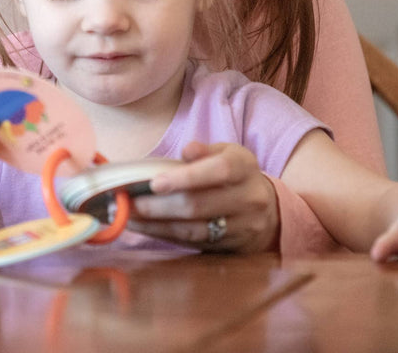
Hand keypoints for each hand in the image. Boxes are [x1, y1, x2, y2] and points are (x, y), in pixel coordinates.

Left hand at [126, 141, 278, 252]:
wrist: (268, 212)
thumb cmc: (235, 176)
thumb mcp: (226, 154)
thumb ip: (205, 151)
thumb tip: (187, 150)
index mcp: (245, 167)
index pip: (219, 171)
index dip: (186, 177)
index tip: (155, 182)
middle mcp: (249, 198)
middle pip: (200, 205)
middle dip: (160, 206)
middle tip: (130, 202)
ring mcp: (242, 226)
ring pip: (194, 229)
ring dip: (156, 224)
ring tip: (129, 216)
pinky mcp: (230, 247)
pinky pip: (193, 243)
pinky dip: (165, 234)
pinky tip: (145, 227)